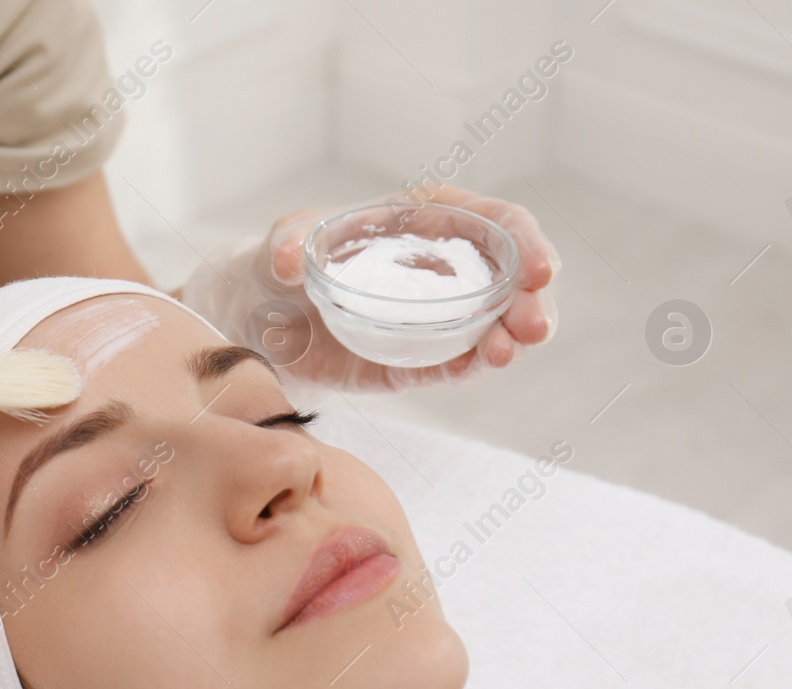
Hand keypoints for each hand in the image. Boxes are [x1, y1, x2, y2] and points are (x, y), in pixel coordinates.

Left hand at [179, 183, 560, 391]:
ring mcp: (432, 317)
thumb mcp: (279, 243)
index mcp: (423, 220)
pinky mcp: (414, 361)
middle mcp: (439, 267)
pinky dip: (472, 365)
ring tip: (507, 351)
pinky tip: (481, 365)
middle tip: (533, 327)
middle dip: (531, 300)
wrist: (252, 322)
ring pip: (493, 323)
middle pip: (507, 277)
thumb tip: (287, 259)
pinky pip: (454, 363)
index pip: (491, 222)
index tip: (539, 269)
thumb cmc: (274, 264)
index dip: (525, 241)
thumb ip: (285, 242)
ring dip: (510, 337)